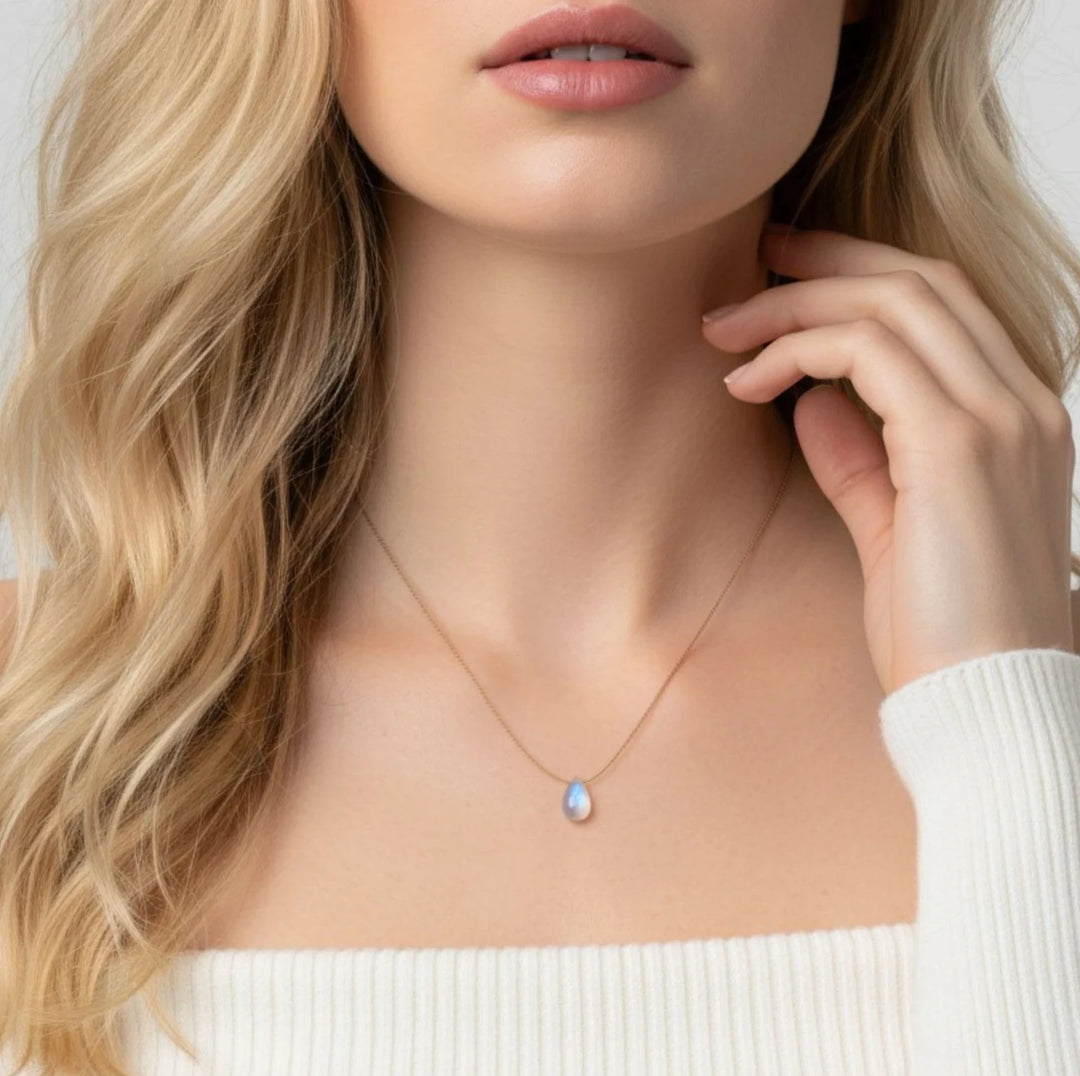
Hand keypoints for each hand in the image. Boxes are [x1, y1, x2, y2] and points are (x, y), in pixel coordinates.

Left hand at [701, 225, 1074, 694]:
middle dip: (826, 261)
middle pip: (919, 280)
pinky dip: (798, 349)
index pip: (943, 305)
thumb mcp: (891, 524)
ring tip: (723, 331)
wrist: (982, 701)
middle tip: (751, 262)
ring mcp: (1000, 416)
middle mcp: (1021, 402)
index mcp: (1016, 417)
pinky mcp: (958, 443)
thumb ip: (860, 454)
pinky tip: (746, 382)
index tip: (789, 271)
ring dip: (794, 305)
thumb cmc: (941, 629)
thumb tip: (811, 397)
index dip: (862, 271)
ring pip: (892, 302)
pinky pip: (868, 351)